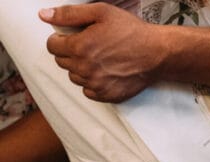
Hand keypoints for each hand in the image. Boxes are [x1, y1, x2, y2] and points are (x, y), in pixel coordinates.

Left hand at [41, 4, 164, 102]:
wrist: (159, 54)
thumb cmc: (132, 31)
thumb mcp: (102, 12)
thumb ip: (70, 14)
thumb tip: (44, 15)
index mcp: (79, 47)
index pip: (52, 46)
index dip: (60, 39)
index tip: (72, 37)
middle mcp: (84, 68)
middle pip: (62, 62)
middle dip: (70, 53)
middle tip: (89, 46)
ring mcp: (95, 84)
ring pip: (74, 77)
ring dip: (81, 68)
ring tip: (99, 59)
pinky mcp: (107, 95)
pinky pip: (88, 91)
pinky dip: (92, 83)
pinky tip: (105, 72)